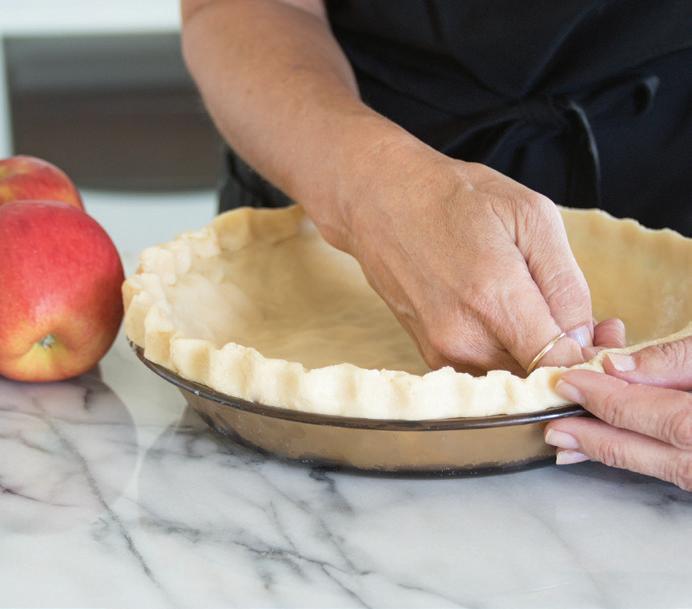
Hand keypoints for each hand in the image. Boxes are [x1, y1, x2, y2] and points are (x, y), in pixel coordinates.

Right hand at [340, 152, 593, 374]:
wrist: (381, 203)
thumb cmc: (455, 198)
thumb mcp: (530, 215)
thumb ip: (564, 283)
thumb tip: (581, 339)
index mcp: (494, 298)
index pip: (561, 364)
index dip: (592, 358)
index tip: (605, 338)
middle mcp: (464, 338)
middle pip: (538, 376)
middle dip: (568, 356)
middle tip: (588, 324)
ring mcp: (443, 352)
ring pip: (513, 378)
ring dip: (536, 358)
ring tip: (542, 314)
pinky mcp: (430, 355)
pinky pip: (486, 371)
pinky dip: (507, 355)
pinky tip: (508, 319)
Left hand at [545, 333, 691, 490]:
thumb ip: (674, 359)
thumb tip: (615, 366)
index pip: (670, 418)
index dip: (615, 402)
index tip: (570, 383)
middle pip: (667, 455)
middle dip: (605, 441)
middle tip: (554, 428)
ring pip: (673, 468)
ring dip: (617, 454)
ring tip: (569, 444)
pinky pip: (681, 467)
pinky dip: (643, 455)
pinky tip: (610, 447)